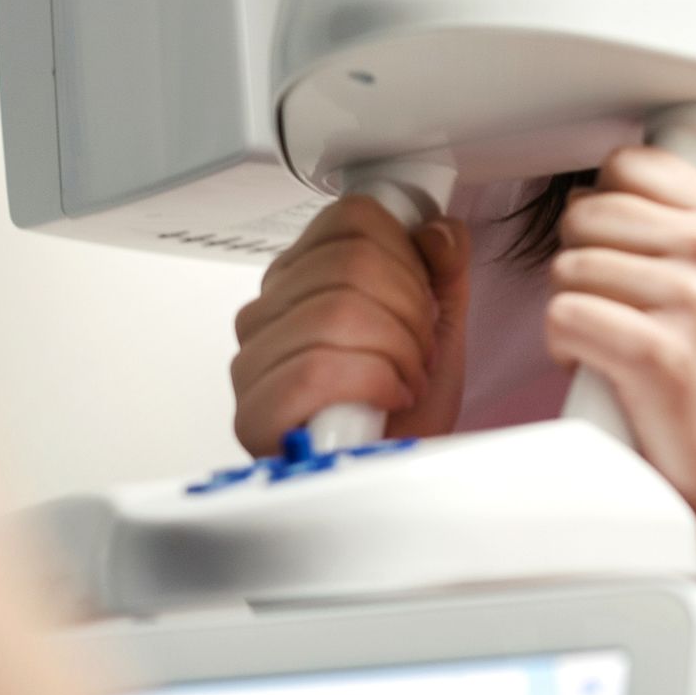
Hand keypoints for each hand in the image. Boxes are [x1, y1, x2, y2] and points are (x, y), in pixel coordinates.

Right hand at [229, 195, 472, 455]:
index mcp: (302, 275)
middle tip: (417, 352)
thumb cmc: (409, 408)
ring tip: (404, 379)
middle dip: (409, 313)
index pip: (352, 220)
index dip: (406, 259)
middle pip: (350, 264)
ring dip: (396, 352)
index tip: (422, 303)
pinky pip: (317, 368)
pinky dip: (371, 382)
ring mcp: (252, 360)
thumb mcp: (440, 322)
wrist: (399, 474)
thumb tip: (436, 232)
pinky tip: (387, 398)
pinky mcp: (253, 413)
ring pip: (336, 312)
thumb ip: (443, 265)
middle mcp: (267, 310)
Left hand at [544, 144, 695, 542]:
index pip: (629, 164)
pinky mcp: (658, 354)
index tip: (616, 250)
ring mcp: (692, 300)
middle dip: (579, 259)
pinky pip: (563, 316)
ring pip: (567, 266)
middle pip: (587, 212)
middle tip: (608, 304)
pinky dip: (563, 347)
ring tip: (607, 338)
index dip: (603, 206)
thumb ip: (680, 226)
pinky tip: (595, 364)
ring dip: (569, 307)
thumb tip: (598, 188)